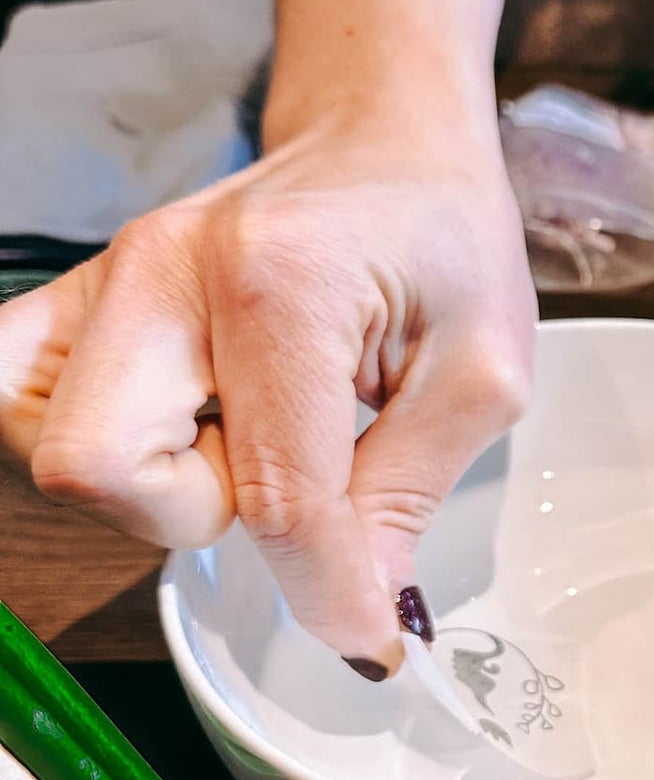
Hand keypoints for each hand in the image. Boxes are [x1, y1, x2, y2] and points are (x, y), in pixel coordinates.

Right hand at [0, 113, 535, 677]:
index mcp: (283, 283)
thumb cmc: (444, 235)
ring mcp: (107, 279)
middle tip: (293, 478)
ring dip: (154, 484)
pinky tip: (186, 427)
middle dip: (205, 517)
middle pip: (102, 468)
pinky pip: (18, 396)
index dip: (324, 593)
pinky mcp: (82, 297)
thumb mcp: (481, 368)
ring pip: (50, 445)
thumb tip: (362, 613)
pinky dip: (101, 446)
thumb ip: (411, 492)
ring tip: (245, 438)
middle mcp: (165, 272)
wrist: (388, 140)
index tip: (369, 638)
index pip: (275, 494)